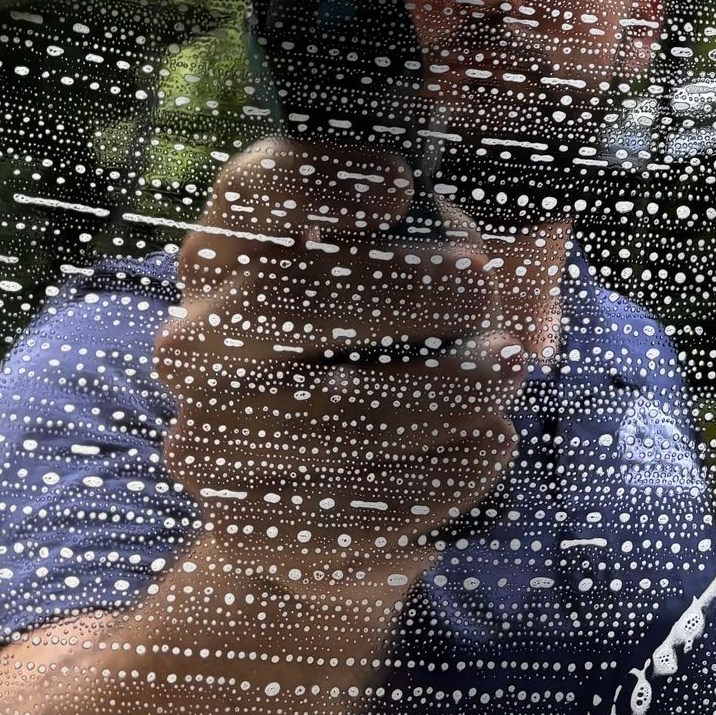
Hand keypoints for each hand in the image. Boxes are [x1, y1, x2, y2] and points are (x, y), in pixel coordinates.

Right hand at [155, 138, 563, 593]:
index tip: (400, 184)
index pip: (249, 197)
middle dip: (397, 291)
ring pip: (310, 416)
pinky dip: (430, 477)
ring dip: (426, 392)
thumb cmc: (404, 340)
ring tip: (503, 372)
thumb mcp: (432, 264)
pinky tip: (489, 444)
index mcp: (234, 252)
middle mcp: (198, 340)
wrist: (347, 490)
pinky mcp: (246, 531)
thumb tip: (517, 186)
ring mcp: (208, 439)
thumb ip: (454, 227)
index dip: (317, 182)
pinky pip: (337, 514)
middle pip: (281, 301)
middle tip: (478, 285)